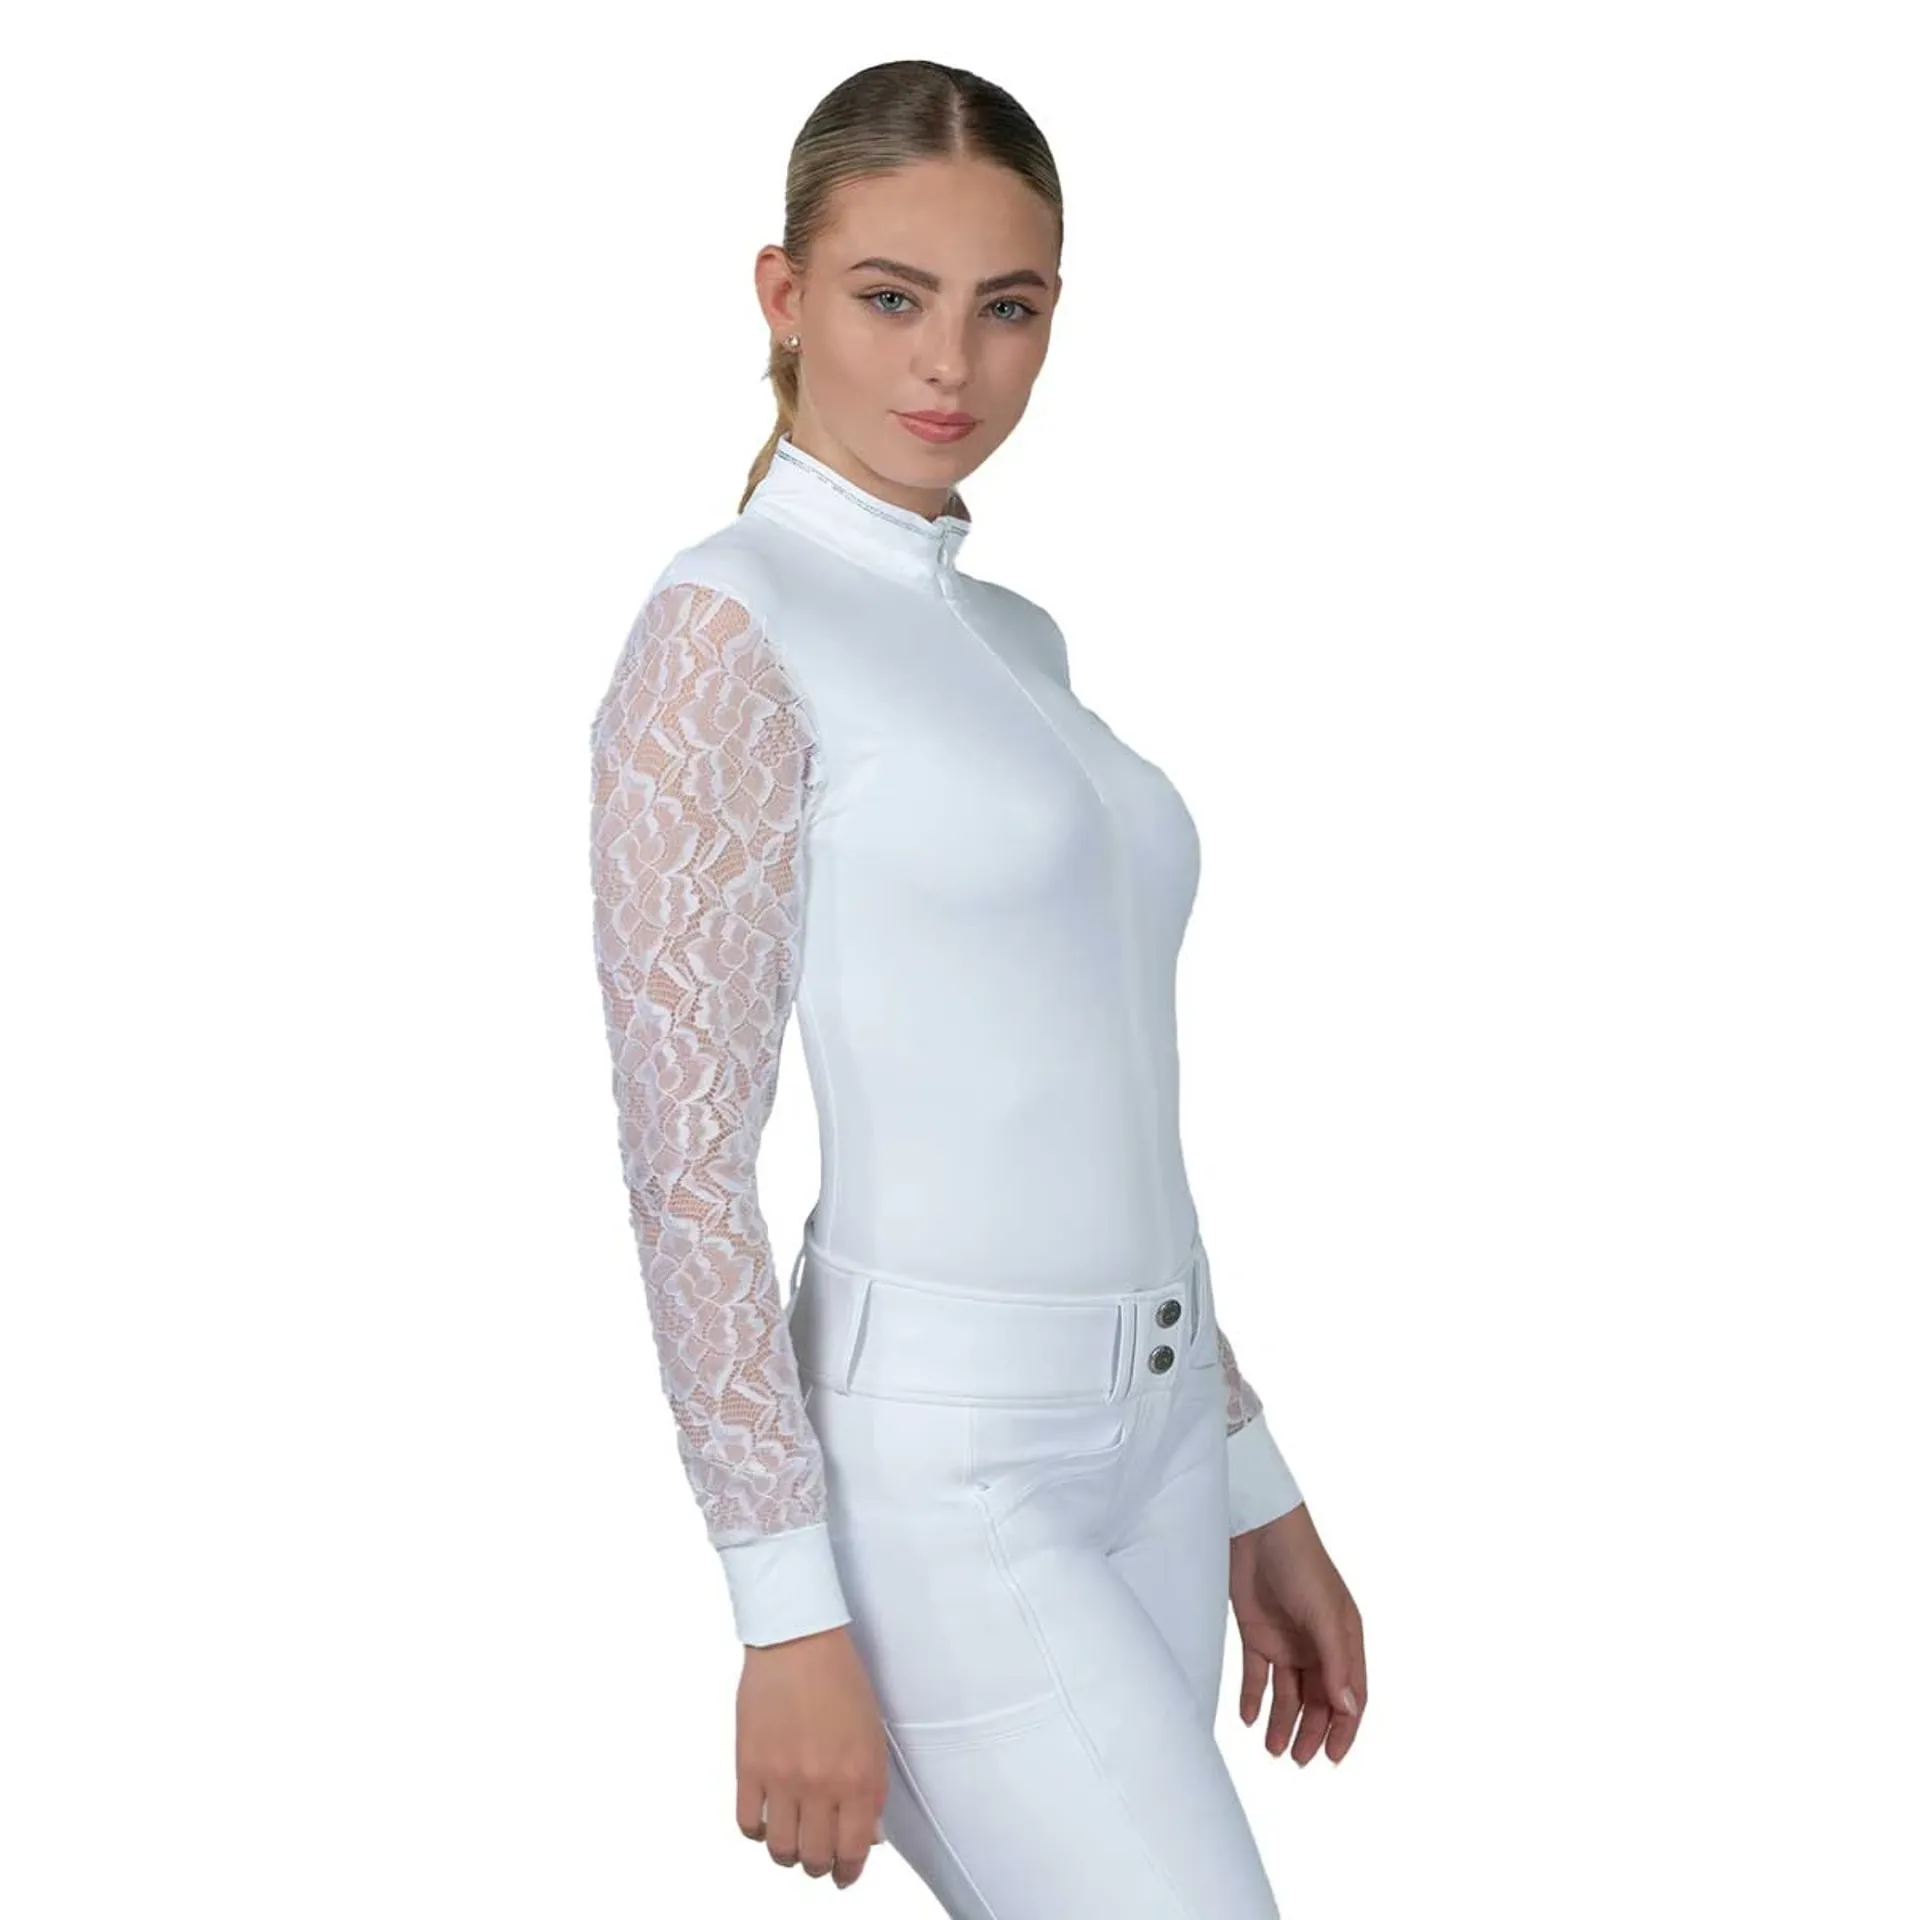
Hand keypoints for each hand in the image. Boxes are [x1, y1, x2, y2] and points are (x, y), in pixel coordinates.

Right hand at [736, 1624, 888, 1888]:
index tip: (844, 1875)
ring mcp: (781, 1778)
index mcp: (858, 1776)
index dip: (848, 1871)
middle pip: (814, 1858)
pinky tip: (765, 1818)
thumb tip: (865, 1834)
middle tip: (817, 1858)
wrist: (798, 1639)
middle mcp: (821, 1785)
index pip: (852, 1851)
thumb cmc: (840, 1679)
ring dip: (787, 1852)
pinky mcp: (749, 1767)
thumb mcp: (871, 1734)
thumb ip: (870, 1788)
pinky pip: (747, 1824)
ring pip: (780, 1849)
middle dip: (818, 1865)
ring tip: (791, 1839)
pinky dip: (756, 1831)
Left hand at [1228, 1503, 1365, 1765]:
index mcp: (1343, 1638)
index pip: (1349, 1694)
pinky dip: (1253, 1697)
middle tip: (1297, 1759)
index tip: (1331, 1758)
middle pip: (1317, 1699)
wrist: (1256, 1526)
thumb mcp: (1324, 1613)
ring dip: (1282, 1721)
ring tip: (1272, 1749)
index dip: (1343, 1728)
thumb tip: (1349, 1709)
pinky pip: (1256, 1674)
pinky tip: (1248, 1718)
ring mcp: (1286, 1639)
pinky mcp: (1255, 1632)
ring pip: (1288, 1692)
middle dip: (1310, 1731)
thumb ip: (1335, 1662)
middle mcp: (1316, 1643)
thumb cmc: (1300, 1562)